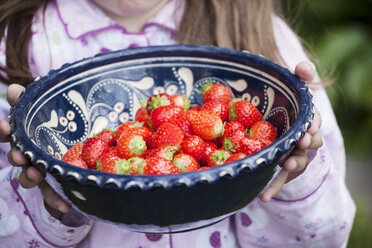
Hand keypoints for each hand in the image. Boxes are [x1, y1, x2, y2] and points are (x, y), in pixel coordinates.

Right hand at [0, 84, 70, 217]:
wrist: (69, 133)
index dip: (1, 131)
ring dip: (31, 177)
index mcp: (22, 135)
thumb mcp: (39, 108)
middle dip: (17, 157)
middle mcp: (26, 154)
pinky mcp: (54, 180)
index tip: (4, 127)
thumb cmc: (51, 121)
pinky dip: (56, 199)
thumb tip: (15, 89)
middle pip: (17, 158)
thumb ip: (26, 101)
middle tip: (19, 155)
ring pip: (31, 177)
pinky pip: (53, 191)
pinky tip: (64, 206)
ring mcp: (39, 168)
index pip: (5, 133)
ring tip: (37, 174)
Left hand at [259, 61, 322, 201]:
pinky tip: (263, 198)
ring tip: (287, 163)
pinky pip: (278, 180)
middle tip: (302, 140)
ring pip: (297, 161)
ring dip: (293, 163)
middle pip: (310, 142)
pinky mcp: (282, 170)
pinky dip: (272, 188)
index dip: (314, 122)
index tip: (310, 123)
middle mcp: (305, 140)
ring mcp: (294, 156)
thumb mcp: (293, 87)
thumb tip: (303, 67)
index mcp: (308, 120)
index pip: (315, 120)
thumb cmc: (285, 105)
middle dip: (307, 141)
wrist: (277, 126)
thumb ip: (301, 74)